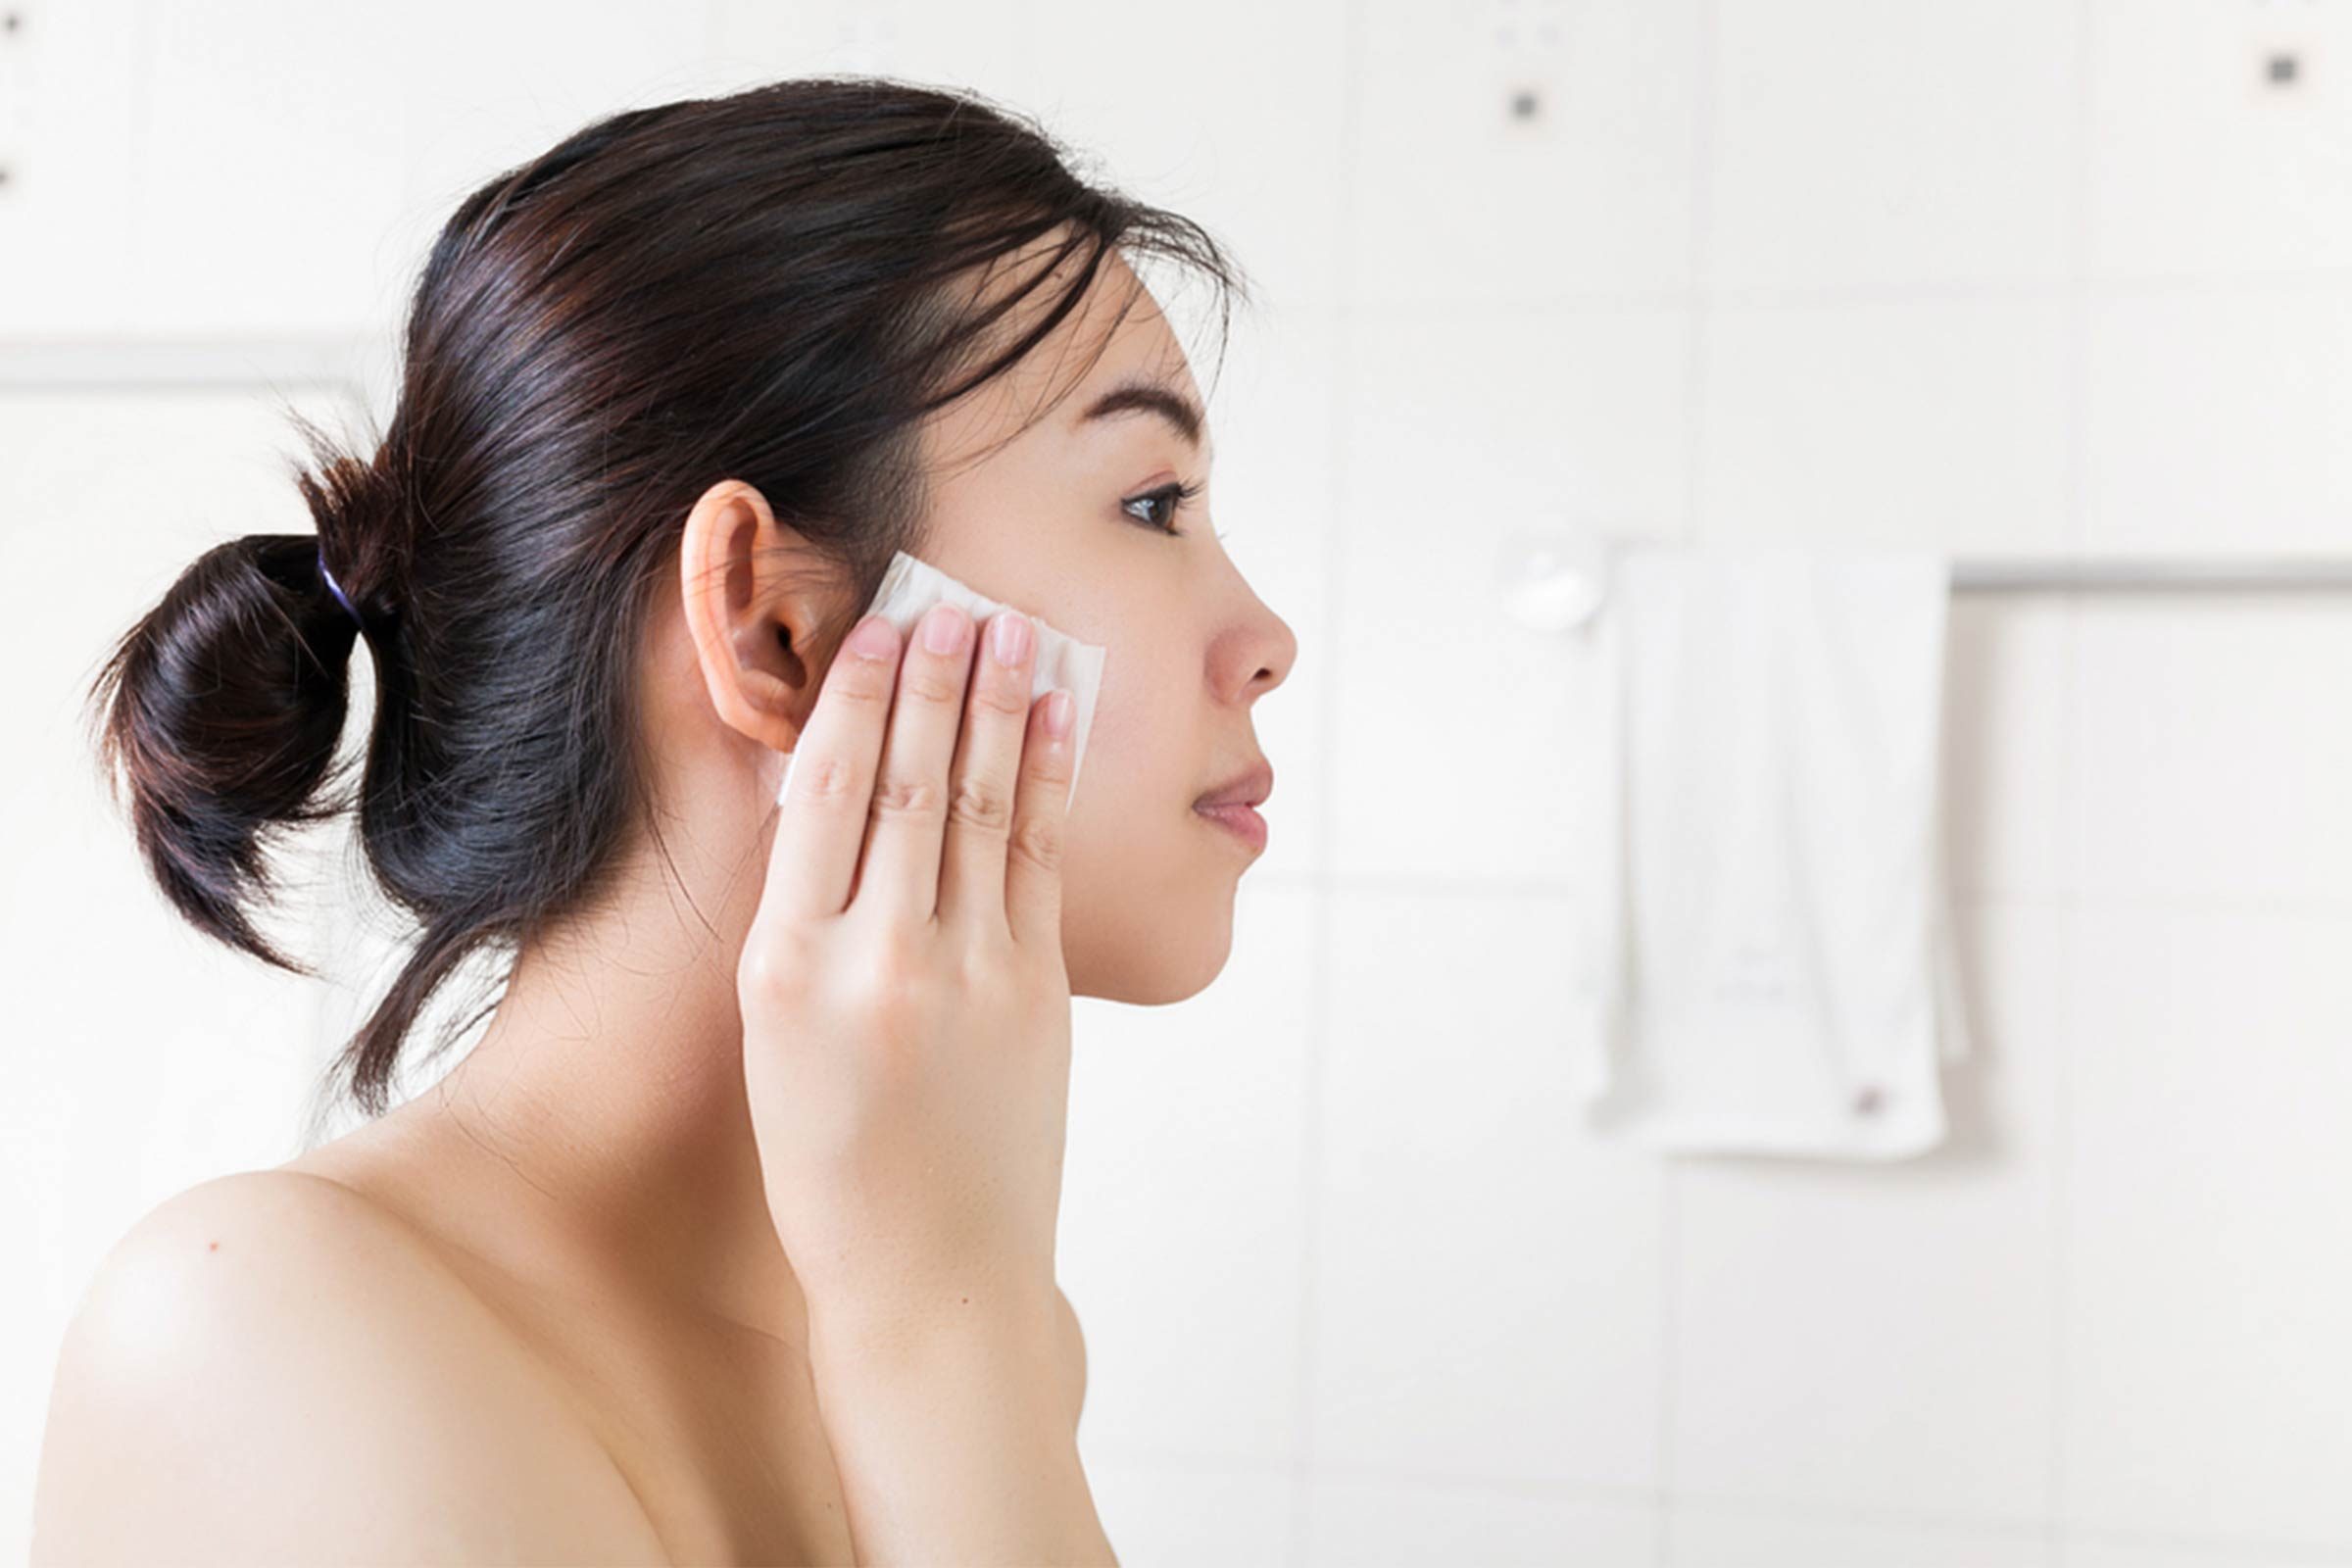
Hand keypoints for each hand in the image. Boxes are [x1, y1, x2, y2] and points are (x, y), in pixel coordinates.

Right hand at [737, 601, 1077, 1355]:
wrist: (930, 1280)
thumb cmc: (832, 1168)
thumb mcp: (776, 1043)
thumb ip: (800, 925)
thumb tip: (822, 795)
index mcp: (784, 970)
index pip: (819, 794)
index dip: (852, 696)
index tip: (874, 627)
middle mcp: (873, 961)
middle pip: (904, 781)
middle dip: (931, 679)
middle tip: (950, 598)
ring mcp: (965, 976)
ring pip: (977, 807)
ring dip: (996, 707)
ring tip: (1008, 629)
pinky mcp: (1036, 995)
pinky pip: (1037, 861)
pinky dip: (1045, 780)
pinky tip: (1052, 721)